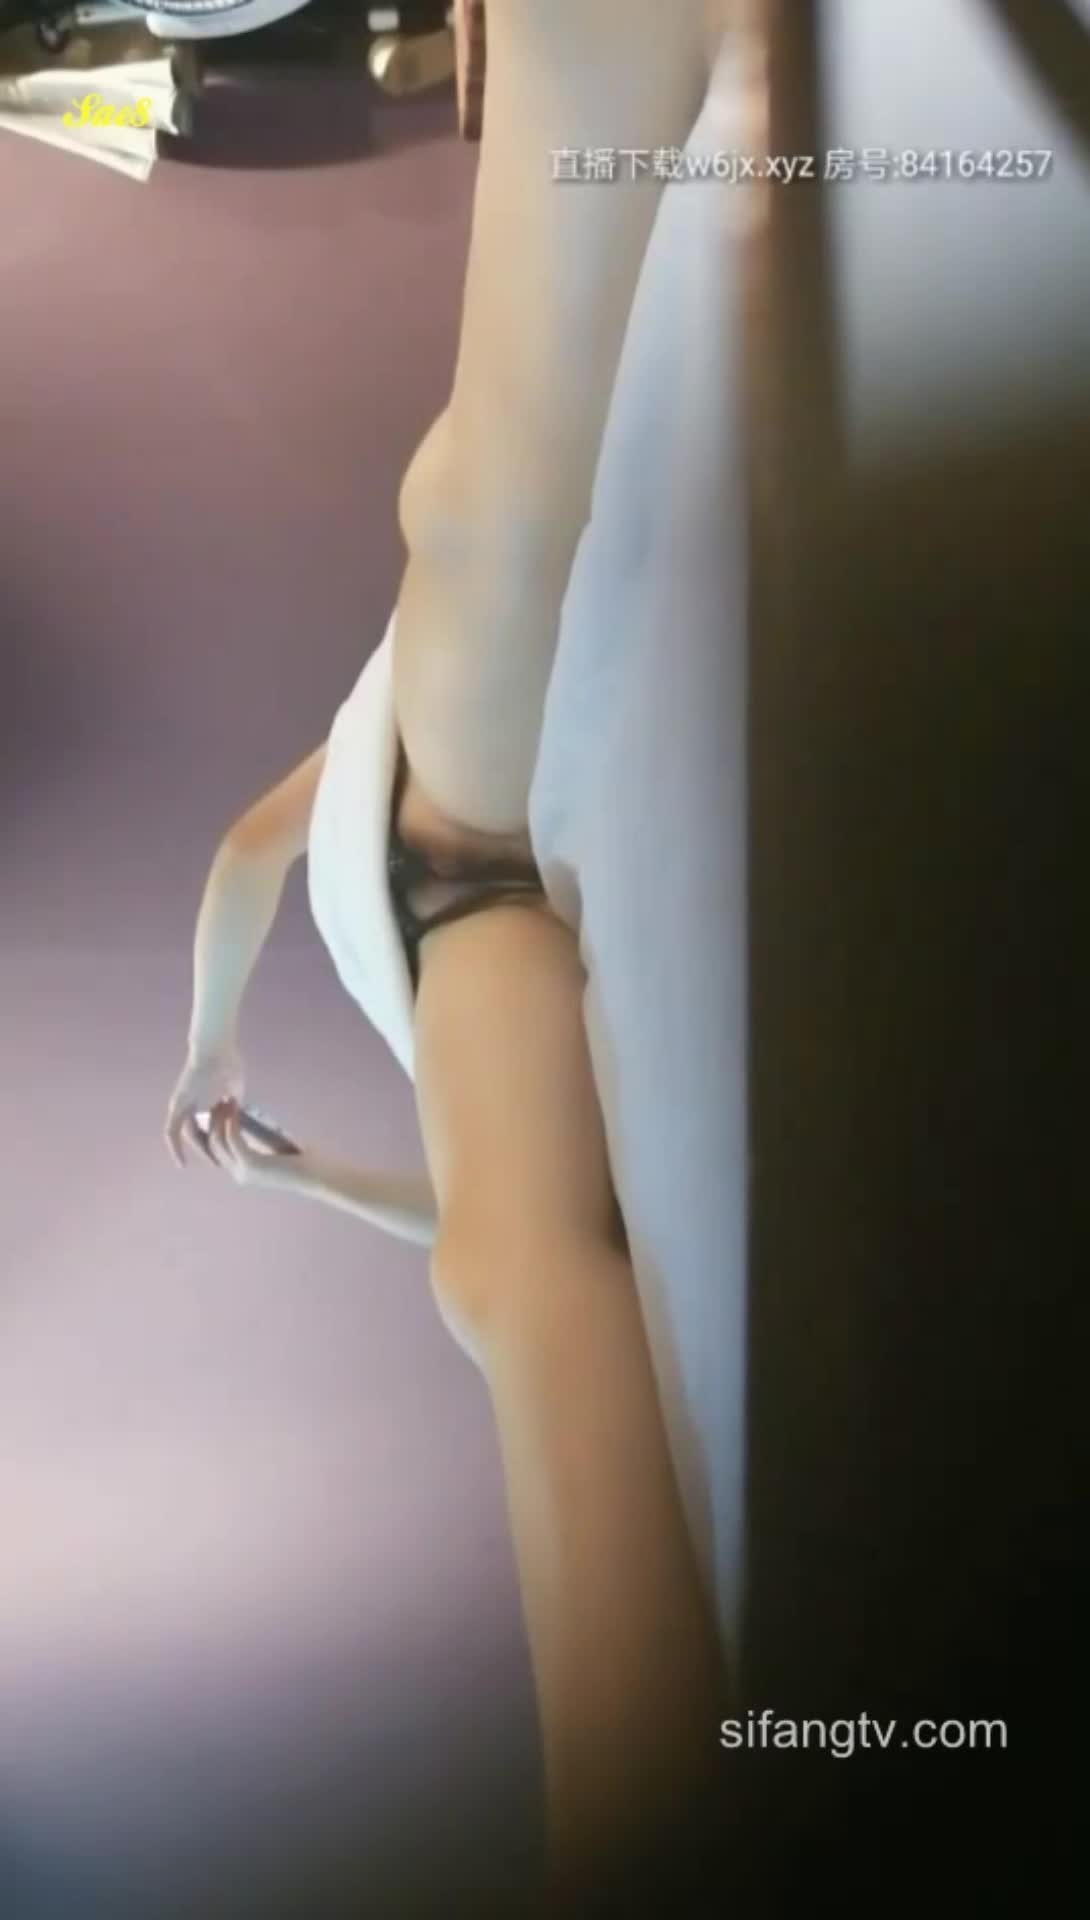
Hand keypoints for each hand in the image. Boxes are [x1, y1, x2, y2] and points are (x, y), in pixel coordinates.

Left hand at [164, 1044, 243, 1168]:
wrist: (215, 1048)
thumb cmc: (227, 1060)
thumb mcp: (235, 1087)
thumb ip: (236, 1100)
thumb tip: (242, 1110)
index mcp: (204, 1099)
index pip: (210, 1125)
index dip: (220, 1138)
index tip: (231, 1150)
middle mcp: (190, 1104)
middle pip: (200, 1132)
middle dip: (212, 1148)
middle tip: (223, 1163)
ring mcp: (182, 1105)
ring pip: (189, 1135)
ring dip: (200, 1151)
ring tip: (214, 1164)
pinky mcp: (177, 1106)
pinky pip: (172, 1132)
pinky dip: (175, 1148)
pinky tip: (182, 1164)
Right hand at [203, 1099, 311, 1194]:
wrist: (320, 1175)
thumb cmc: (304, 1160)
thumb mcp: (277, 1147)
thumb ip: (262, 1139)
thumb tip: (250, 1118)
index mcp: (244, 1171)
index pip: (217, 1150)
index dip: (213, 1128)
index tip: (218, 1109)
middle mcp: (239, 1174)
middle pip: (213, 1145)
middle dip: (212, 1121)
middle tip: (219, 1101)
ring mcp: (244, 1171)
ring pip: (218, 1142)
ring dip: (220, 1119)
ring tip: (226, 1101)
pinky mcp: (252, 1164)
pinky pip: (233, 1139)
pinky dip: (231, 1122)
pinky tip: (234, 1109)